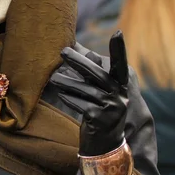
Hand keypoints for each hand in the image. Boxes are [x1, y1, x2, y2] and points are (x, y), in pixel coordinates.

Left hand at [50, 31, 128, 155]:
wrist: (104, 142)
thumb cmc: (97, 106)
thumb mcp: (97, 87)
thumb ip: (88, 67)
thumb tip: (71, 45)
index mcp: (120, 84)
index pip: (120, 64)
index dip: (119, 49)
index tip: (118, 33)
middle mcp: (120, 96)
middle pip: (98, 74)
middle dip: (79, 62)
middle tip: (63, 51)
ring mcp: (111, 109)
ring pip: (86, 90)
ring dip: (67, 82)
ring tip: (53, 77)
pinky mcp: (99, 120)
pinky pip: (81, 104)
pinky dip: (69, 98)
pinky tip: (61, 93)